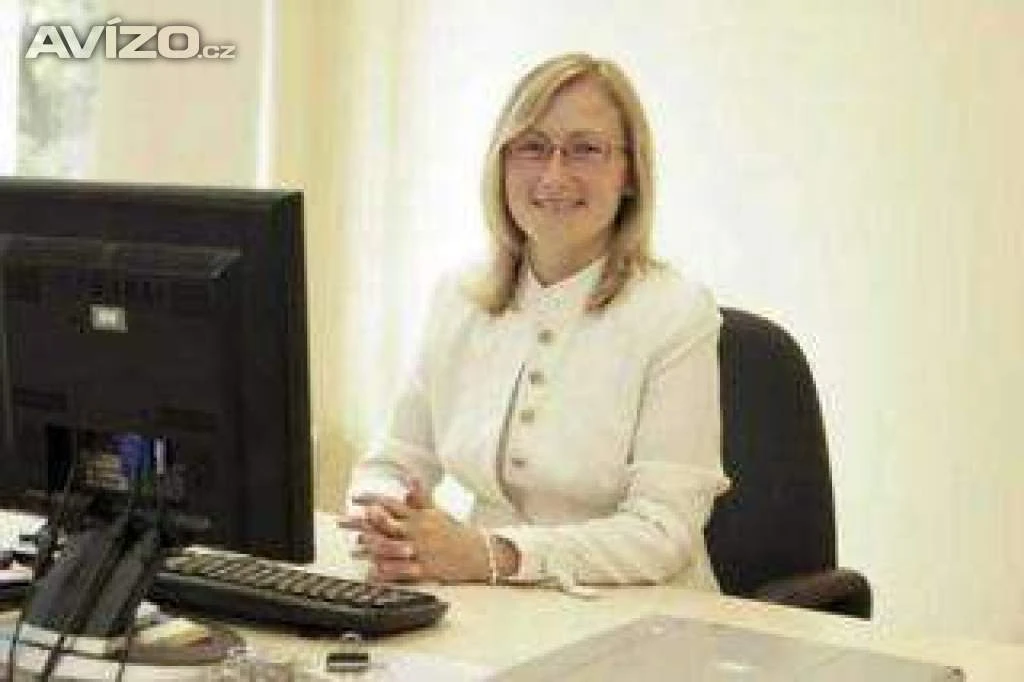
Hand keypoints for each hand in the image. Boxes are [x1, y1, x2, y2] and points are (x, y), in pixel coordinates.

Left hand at [340, 481, 489, 582]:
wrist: (478, 553)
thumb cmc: (454, 533)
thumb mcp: (437, 512)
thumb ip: (420, 497)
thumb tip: (408, 479)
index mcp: (420, 516)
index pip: (393, 504)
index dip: (374, 500)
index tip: (356, 499)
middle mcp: (418, 531)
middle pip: (388, 524)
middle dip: (364, 523)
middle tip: (345, 521)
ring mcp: (422, 550)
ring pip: (394, 547)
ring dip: (372, 546)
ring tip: (355, 546)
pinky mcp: (427, 569)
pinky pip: (405, 570)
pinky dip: (389, 571)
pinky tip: (374, 572)